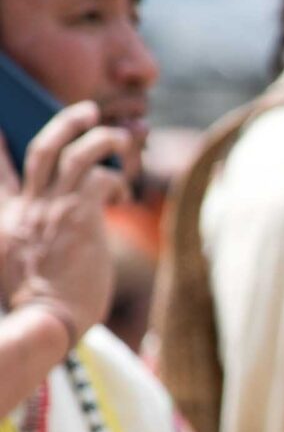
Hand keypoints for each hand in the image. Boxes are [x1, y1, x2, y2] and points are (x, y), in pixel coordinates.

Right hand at [0, 102, 137, 346]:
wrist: (47, 321)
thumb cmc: (38, 305)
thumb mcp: (12, 265)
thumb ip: (25, 238)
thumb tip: (55, 229)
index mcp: (5, 218)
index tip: (0, 129)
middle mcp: (26, 206)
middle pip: (42, 148)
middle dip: (65, 123)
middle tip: (87, 111)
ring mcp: (52, 208)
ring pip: (76, 154)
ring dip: (100, 139)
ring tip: (119, 136)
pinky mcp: (80, 216)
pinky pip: (101, 179)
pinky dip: (115, 180)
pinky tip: (123, 193)